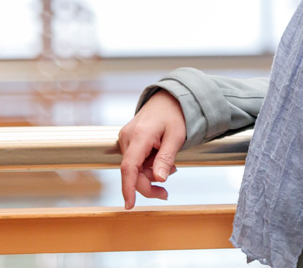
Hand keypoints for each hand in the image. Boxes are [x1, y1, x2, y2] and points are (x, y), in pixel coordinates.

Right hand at [117, 90, 186, 208]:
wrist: (169, 98)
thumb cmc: (175, 115)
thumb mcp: (176, 136)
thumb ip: (166, 158)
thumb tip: (159, 179)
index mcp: (139, 136)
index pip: (129, 167)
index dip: (128, 188)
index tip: (129, 205)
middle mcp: (127, 137)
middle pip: (132, 173)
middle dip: (148, 185)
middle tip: (165, 194)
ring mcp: (126, 138)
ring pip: (134, 169)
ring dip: (150, 174)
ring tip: (170, 165)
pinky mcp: (128, 140)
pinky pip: (135, 161)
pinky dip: (147, 166)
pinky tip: (160, 159)